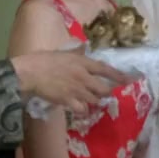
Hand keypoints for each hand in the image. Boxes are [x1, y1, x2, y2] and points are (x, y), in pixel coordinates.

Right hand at [13, 49, 135, 113]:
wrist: (30, 73)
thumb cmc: (43, 60)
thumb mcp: (63, 53)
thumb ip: (77, 52)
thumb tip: (84, 48)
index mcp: (82, 62)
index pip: (105, 69)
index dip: (118, 76)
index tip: (128, 79)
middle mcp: (83, 76)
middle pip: (103, 89)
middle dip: (105, 92)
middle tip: (102, 92)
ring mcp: (77, 90)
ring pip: (94, 100)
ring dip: (93, 100)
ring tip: (88, 99)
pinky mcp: (68, 100)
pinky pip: (83, 109)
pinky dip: (83, 109)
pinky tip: (79, 107)